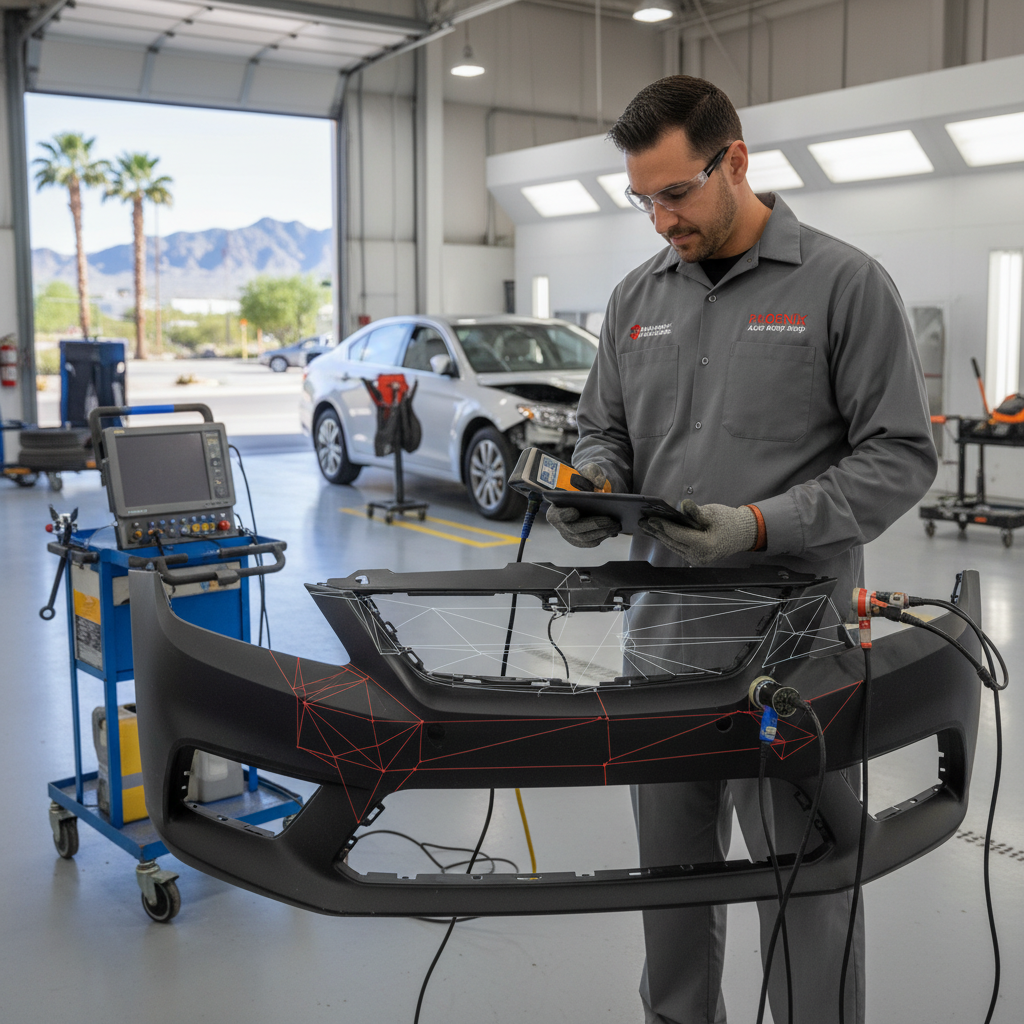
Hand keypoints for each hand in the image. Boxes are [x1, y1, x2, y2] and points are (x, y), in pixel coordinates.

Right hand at [545, 463, 620, 547]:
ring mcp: (569, 534)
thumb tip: (599, 482)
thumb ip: (591, 472)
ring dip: (602, 533)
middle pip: (575, 529)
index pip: (555, 516)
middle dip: (594, 525)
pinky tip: (613, 531)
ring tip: (616, 526)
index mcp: (555, 507)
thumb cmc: (586, 482)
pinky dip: (603, 537)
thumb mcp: (588, 472)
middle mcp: (559, 525)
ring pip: (585, 538)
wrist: (589, 493)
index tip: (575, 511)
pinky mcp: (580, 540)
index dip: (564, 515)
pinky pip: (591, 542)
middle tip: (611, 520)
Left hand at [640, 501, 756, 565]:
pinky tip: (658, 533)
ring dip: (659, 537)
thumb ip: (696, 511)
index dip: (664, 526)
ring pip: (673, 547)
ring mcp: (697, 559)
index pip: (679, 535)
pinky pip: (678, 548)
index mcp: (705, 545)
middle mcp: (700, 556)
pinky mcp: (696, 558)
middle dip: (657, 531)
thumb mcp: (713, 512)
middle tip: (642, 522)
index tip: (651, 519)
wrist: (742, 534)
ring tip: (646, 527)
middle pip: (673, 542)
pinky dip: (668, 540)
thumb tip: (683, 504)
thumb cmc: (729, 521)